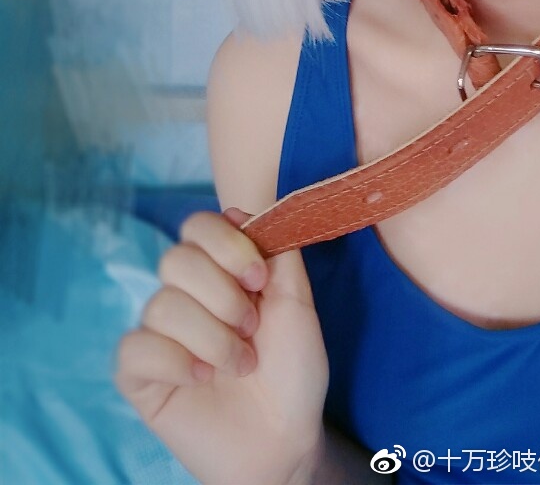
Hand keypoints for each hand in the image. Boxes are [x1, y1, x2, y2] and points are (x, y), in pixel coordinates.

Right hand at [115, 208, 328, 484]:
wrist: (284, 438)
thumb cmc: (292, 371)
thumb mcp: (297, 302)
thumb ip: (276, 251)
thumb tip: (246, 208)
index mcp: (220, 271)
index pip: (199, 226)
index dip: (227, 245)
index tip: (258, 278)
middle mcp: (185, 295)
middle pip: (175, 259)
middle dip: (223, 297)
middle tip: (251, 328)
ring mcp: (159, 334)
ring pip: (161, 306)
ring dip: (212, 338)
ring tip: (239, 365)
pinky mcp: (139, 375)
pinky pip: (134, 347)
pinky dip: (175, 362)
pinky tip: (202, 379)